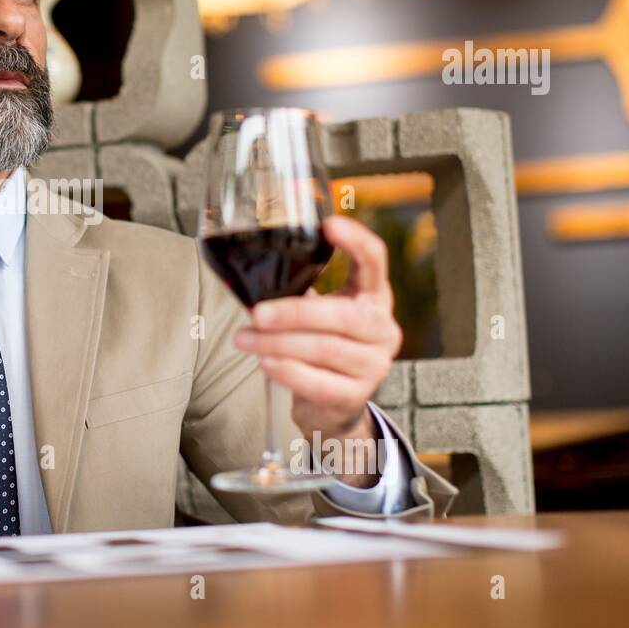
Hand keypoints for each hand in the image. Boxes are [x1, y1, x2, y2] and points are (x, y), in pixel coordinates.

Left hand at [233, 214, 400, 451]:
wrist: (332, 402)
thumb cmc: (319, 344)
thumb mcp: (318, 311)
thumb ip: (297, 291)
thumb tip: (247, 273)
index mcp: (373, 296)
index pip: (375, 261)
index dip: (356, 241)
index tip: (328, 225)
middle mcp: (383, 328)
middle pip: (344, 315)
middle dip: (294, 313)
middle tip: (257, 314)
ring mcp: (375, 364)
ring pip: (326, 349)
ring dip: (278, 343)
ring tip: (245, 339)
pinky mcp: (357, 395)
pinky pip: (319, 382)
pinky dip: (288, 371)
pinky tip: (265, 363)